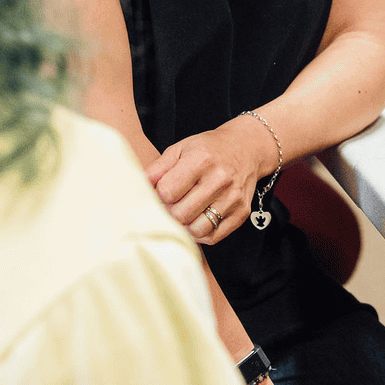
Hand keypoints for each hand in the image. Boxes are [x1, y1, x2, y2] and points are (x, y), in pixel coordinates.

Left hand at [146, 114, 275, 244]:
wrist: (246, 148)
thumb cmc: (209, 149)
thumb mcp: (180, 148)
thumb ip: (157, 169)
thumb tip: (138, 187)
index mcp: (201, 160)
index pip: (167, 192)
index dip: (159, 195)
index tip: (162, 192)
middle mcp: (219, 180)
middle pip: (180, 214)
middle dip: (170, 212)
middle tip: (171, 204)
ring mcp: (233, 198)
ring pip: (197, 229)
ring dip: (185, 225)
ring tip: (184, 212)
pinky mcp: (241, 213)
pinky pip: (213, 236)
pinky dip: (200, 233)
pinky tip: (197, 219)